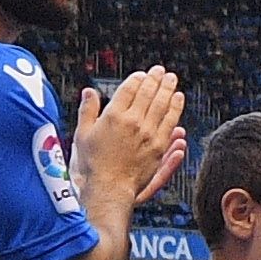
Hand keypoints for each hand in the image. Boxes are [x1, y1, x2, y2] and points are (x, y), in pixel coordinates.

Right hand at [76, 68, 186, 205]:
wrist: (109, 188)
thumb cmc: (93, 164)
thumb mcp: (82, 134)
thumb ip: (87, 110)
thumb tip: (89, 92)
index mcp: (114, 116)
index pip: (129, 88)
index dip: (137, 78)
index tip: (142, 74)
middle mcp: (134, 122)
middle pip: (149, 93)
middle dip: (156, 79)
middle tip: (161, 71)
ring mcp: (148, 134)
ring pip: (163, 104)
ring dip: (168, 89)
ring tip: (171, 80)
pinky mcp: (159, 146)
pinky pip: (170, 121)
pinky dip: (176, 107)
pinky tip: (178, 99)